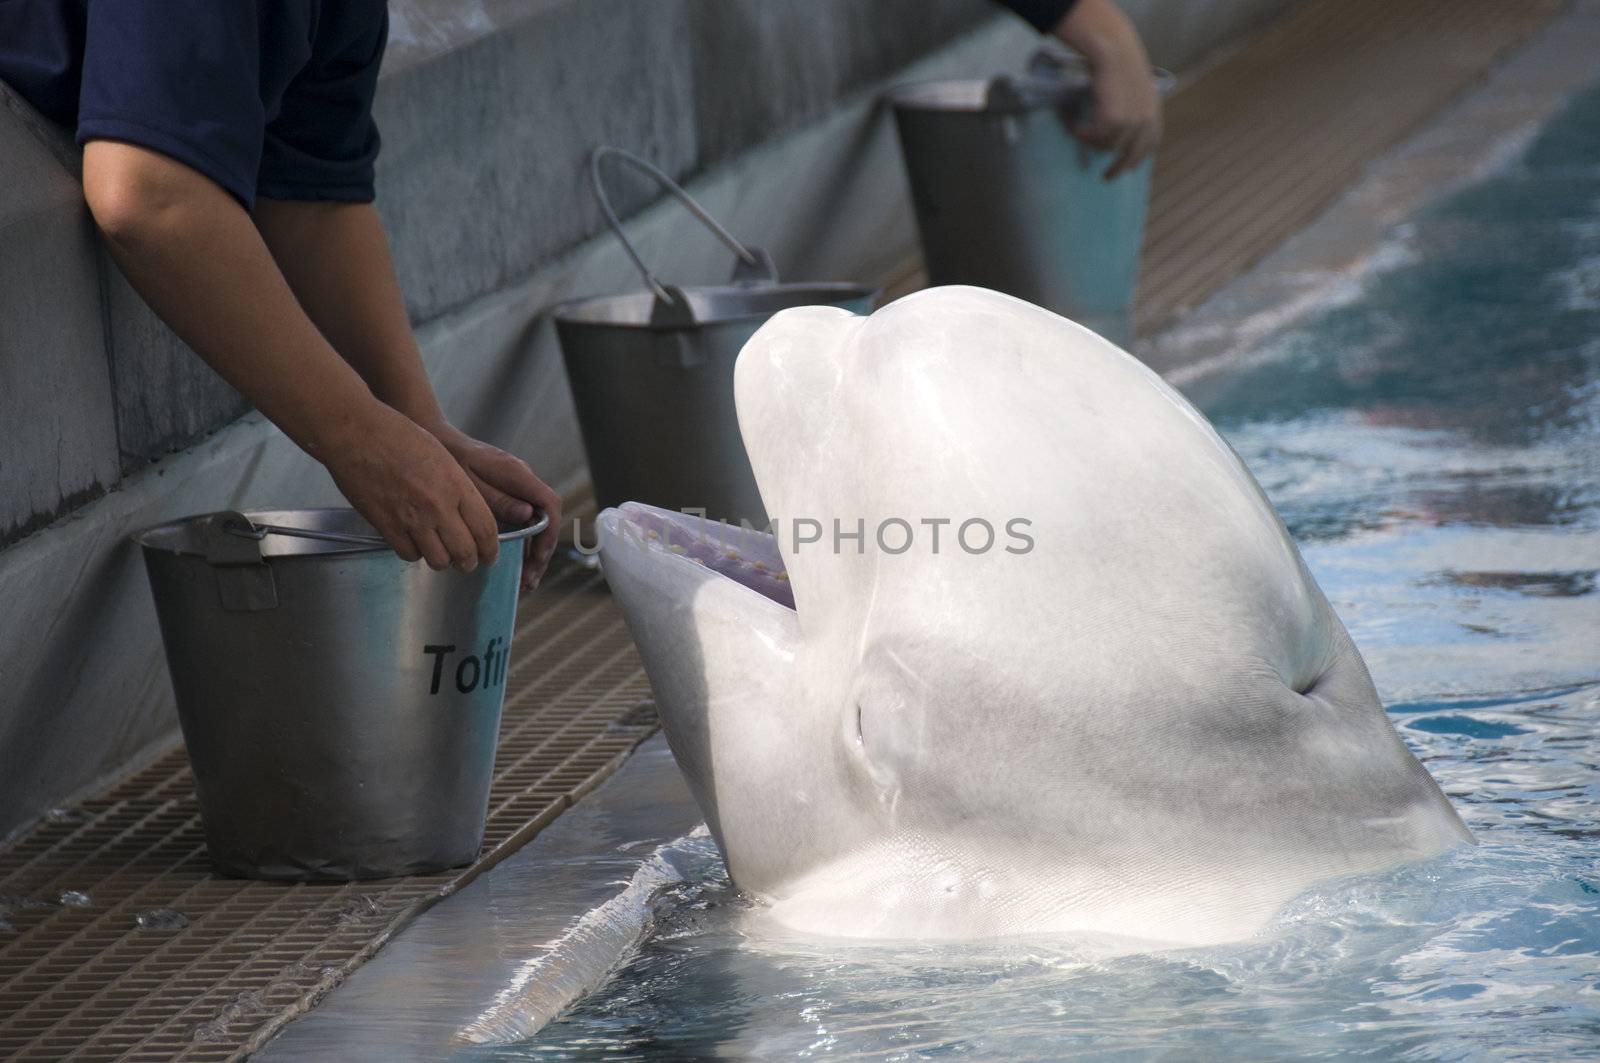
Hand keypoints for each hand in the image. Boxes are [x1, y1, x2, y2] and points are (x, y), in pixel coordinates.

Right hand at [320, 402, 501, 572]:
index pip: (485, 530)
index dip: (490, 549)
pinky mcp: (386, 525)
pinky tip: (413, 542)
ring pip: (438, 560)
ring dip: (442, 560)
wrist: (357, 432)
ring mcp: (412, 518)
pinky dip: (414, 553)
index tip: (489, 555)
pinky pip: (408, 554)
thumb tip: (466, 515)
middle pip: (465, 552)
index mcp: (457, 486)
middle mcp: (438, 506)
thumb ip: (458, 488)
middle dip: (469, 562)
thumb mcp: (442, 457)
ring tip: (440, 552)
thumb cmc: (398, 435)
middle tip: (466, 562)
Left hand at [429, 423, 563, 591]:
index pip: (549, 505)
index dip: (548, 534)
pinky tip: (514, 564)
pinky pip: (523, 523)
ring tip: (522, 581)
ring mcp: (518, 490)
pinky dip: (522, 545)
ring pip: (536, 526)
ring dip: (532, 554)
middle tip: (528, 580)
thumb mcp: (470, 482)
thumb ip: (499, 499)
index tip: (537, 557)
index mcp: (517, 475)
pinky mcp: (509, 497)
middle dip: (540, 553)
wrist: (437, 441)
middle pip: (546, 521)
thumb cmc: (449, 459)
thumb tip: (528, 514)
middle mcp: (523, 482)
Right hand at [1053, 0, 1161, 178]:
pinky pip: (1093, 138)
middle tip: (1105, 178)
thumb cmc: (1123, 67)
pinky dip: (1080, 134)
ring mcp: (1130, 125)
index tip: (1128, 168)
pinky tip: (1072, 127)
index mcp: (1154, 116)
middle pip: (1130, 157)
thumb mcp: (1138, 92)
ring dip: (1090, 141)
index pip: (1149, 146)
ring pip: (1106, 147)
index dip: (1137, 158)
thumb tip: (1124, 131)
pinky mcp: (1112, 123)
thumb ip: (1137, 111)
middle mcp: (1145, 125)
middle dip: (1117, 170)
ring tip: (1077, 131)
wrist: (1116, 55)